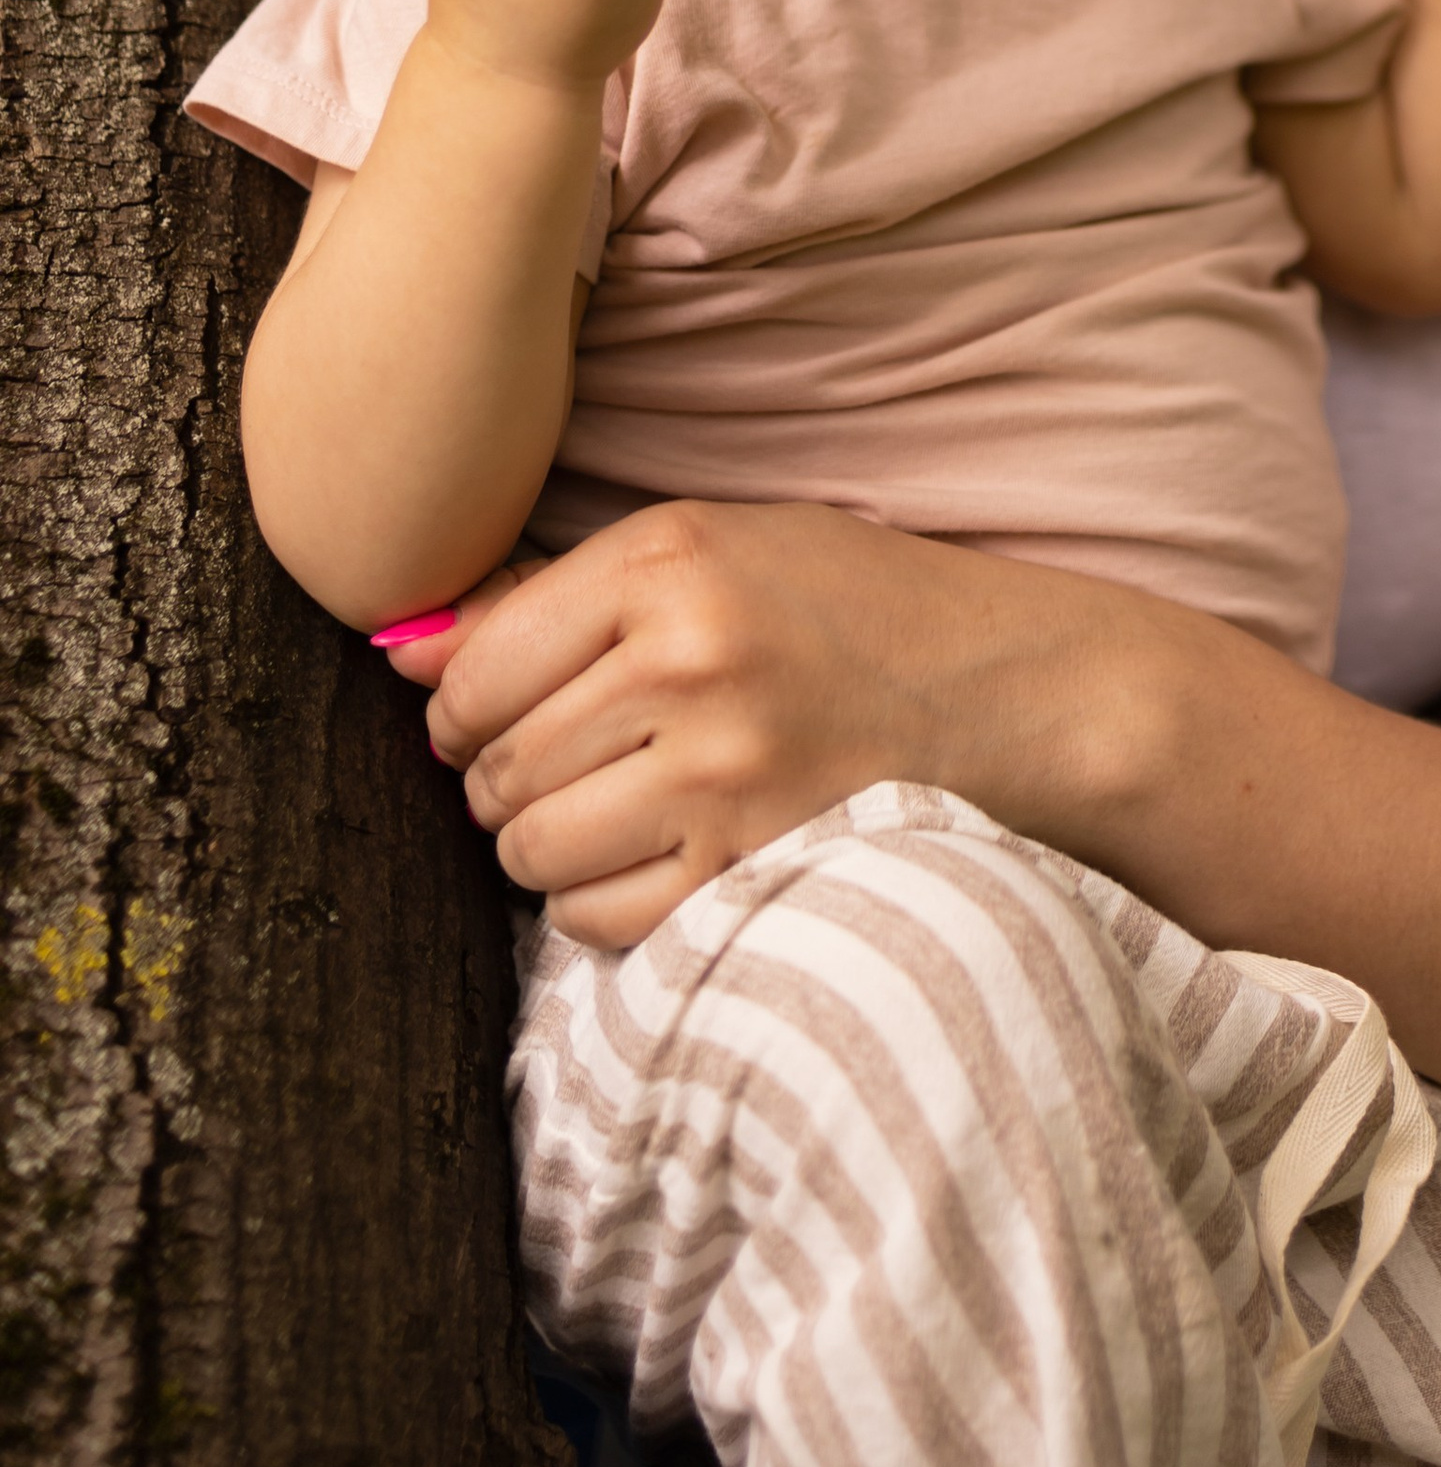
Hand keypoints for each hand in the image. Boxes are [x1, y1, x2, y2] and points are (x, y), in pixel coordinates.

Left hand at [405, 500, 1149, 947]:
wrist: (1012, 691)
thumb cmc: (853, 607)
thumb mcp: (718, 548)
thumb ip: (556, 597)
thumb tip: (404, 653)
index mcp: (670, 560)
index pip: (477, 668)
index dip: (463, 711)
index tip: (494, 719)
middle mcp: (689, 660)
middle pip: (497, 766)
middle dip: (508, 781)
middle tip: (577, 767)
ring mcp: (724, 772)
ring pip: (531, 850)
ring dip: (550, 847)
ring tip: (621, 810)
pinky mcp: (753, 867)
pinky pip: (598, 918)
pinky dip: (605, 902)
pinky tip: (664, 854)